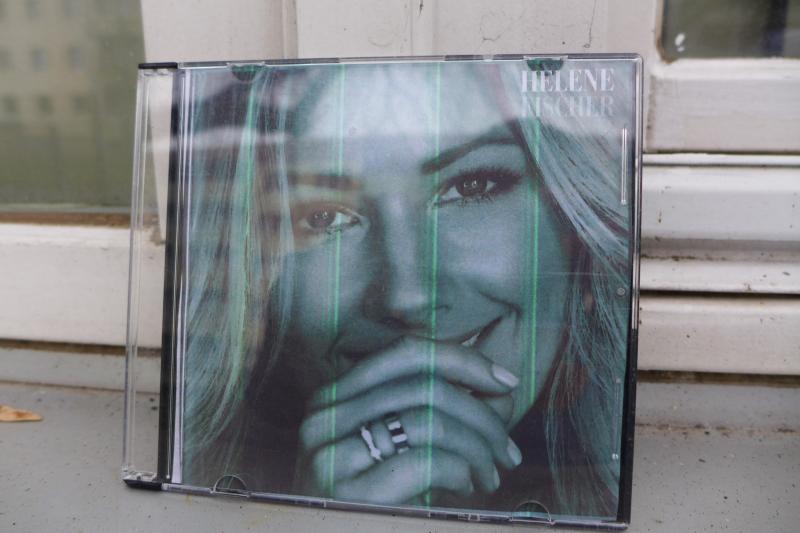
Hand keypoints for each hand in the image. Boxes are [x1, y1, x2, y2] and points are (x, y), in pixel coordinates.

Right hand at [296, 336, 522, 503]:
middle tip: (507, 450)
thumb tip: (499, 387)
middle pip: (424, 385)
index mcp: (333, 396)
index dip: (462, 360)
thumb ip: (435, 411)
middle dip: (482, 415)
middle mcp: (323, 417)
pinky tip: (467, 487)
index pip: (405, 352)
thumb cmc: (372, 503)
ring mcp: (330, 455)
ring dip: (477, 447)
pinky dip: (460, 470)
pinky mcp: (348, 495)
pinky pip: (425, 461)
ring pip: (429, 420)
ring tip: (491, 473)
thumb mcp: (394, 448)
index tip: (504, 381)